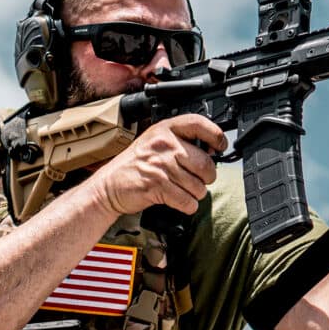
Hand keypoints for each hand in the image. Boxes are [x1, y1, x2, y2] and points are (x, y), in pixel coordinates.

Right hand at [90, 113, 227, 215]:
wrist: (108, 186)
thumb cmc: (134, 165)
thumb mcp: (155, 143)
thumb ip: (180, 141)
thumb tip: (212, 150)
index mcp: (164, 129)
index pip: (198, 124)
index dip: (216, 135)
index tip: (220, 146)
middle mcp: (163, 144)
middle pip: (205, 163)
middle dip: (208, 177)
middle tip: (200, 179)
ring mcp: (160, 165)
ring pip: (198, 186)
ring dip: (196, 193)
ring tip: (183, 190)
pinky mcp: (157, 186)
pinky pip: (187, 201)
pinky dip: (187, 205)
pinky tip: (178, 200)